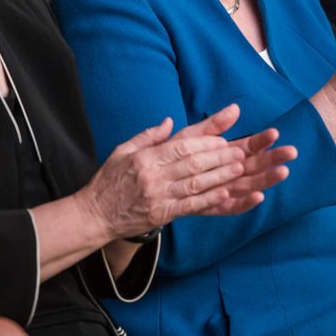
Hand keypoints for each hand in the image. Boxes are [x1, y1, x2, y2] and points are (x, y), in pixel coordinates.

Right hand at [83, 105, 293, 238]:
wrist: (93, 215)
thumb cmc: (109, 180)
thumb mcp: (123, 150)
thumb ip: (148, 136)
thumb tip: (169, 121)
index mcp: (145, 158)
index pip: (180, 146)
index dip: (205, 143)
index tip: (224, 141)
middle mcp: (153, 176)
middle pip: (192, 164)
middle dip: (219, 158)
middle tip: (241, 154)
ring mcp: (157, 197)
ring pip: (195, 184)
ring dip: (220, 176)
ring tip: (240, 170)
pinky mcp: (161, 215)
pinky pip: (189, 207)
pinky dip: (209, 200)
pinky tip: (225, 194)